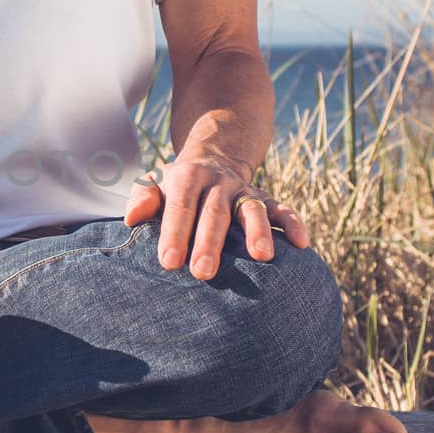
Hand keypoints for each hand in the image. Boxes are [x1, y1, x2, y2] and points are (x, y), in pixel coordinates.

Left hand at [123, 155, 309, 278]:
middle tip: (204, 273)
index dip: (175, 234)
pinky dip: (293, 224)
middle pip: (215, 213)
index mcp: (188, 179)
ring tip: (262, 257)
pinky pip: (283, 209)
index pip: (180, 207)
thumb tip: (132, 218)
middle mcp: (219, 184)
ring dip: (257, 232)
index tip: (169, 263)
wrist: (213, 160)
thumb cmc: (176, 186)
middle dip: (210, 243)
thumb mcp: (155, 183)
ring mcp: (244, 192)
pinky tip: (301, 244)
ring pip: (253, 209)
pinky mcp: (266, 200)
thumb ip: (142, 198)